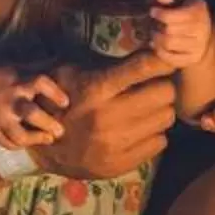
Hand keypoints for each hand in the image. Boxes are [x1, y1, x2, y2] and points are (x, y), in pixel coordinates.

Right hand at [0, 64, 67, 147]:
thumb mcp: (15, 69)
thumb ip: (38, 68)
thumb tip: (65, 63)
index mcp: (18, 81)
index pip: (40, 83)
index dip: (55, 93)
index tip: (66, 103)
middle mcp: (9, 100)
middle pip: (31, 113)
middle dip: (48, 123)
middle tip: (60, 130)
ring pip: (19, 135)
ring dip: (36, 139)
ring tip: (48, 139)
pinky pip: (8, 143)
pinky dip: (21, 145)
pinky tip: (30, 142)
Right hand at [35, 51, 176, 177]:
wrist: (42, 148)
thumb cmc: (62, 100)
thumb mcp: (74, 72)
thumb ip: (110, 62)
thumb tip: (150, 49)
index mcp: (95, 89)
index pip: (143, 67)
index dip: (164, 59)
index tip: (172, 58)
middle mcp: (107, 117)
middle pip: (165, 93)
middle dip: (162, 86)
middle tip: (152, 87)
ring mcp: (115, 145)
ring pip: (166, 118)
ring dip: (159, 111)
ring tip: (144, 110)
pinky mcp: (120, 165)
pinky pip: (159, 143)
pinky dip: (153, 134)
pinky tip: (137, 130)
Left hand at [146, 0, 214, 69]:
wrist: (205, 37)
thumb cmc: (189, 15)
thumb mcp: (183, 1)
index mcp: (198, 11)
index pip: (171, 17)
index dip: (159, 14)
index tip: (153, 12)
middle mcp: (201, 29)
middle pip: (168, 30)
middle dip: (158, 27)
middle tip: (156, 24)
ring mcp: (198, 46)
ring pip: (167, 44)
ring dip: (157, 39)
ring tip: (156, 34)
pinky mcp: (193, 58)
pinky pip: (170, 58)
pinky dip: (160, 51)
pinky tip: (158, 45)